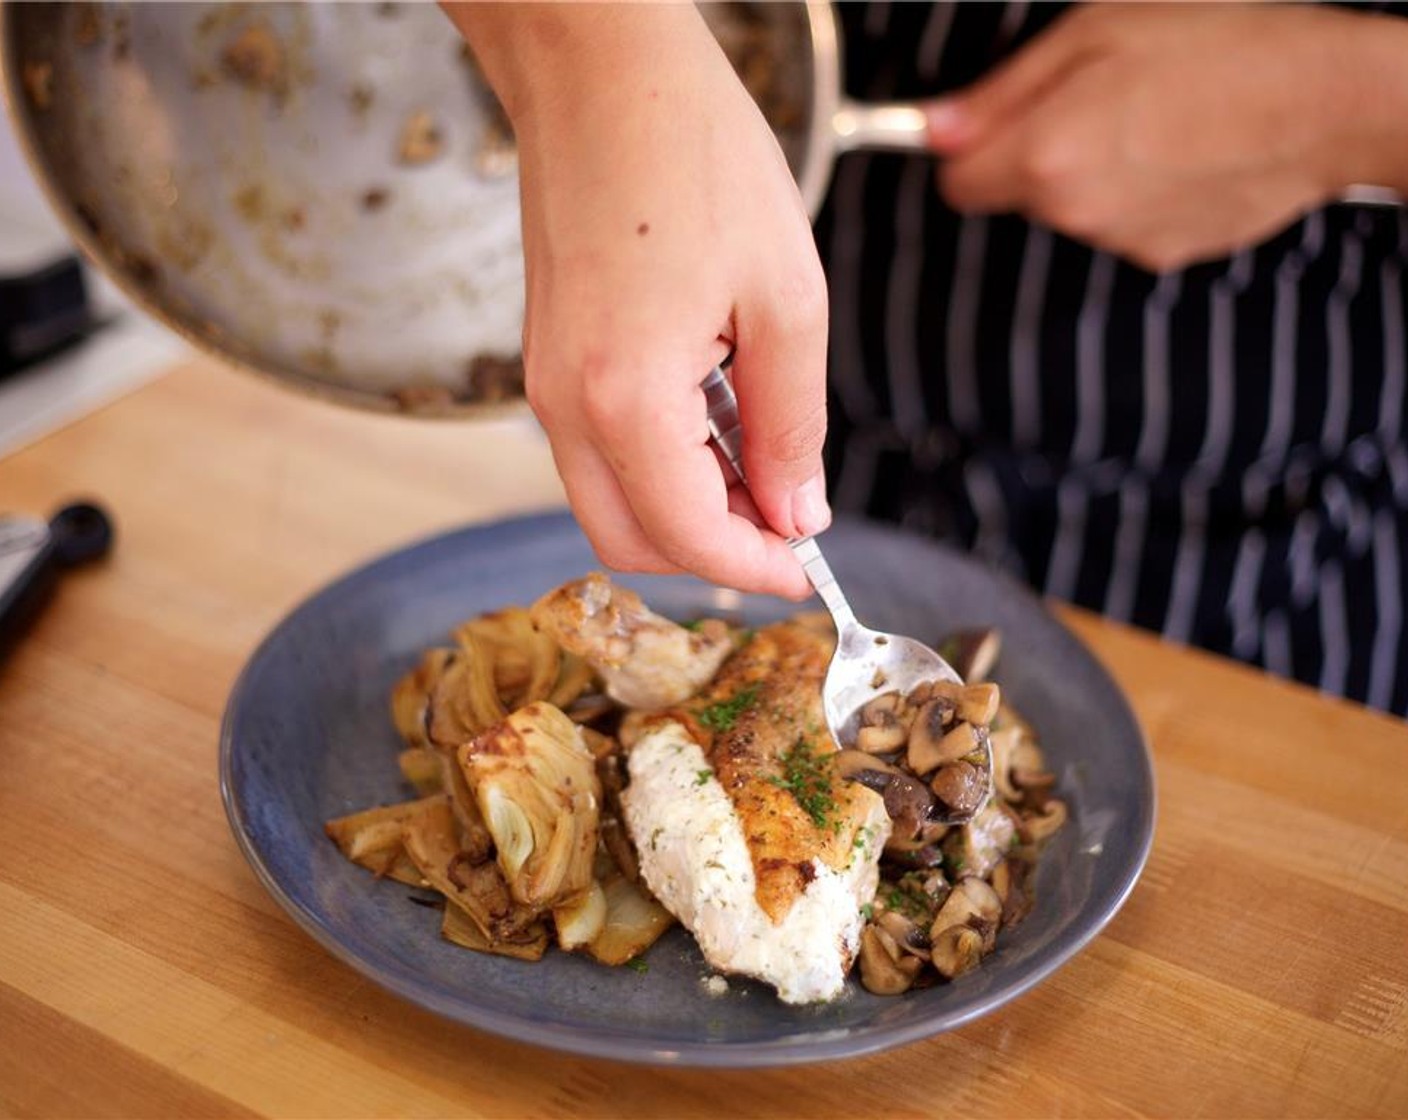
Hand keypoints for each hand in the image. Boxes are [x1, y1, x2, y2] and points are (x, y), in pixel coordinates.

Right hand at [445, 4, 827, 598]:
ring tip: (764, 455)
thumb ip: (792, 423)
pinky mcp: (548, 357)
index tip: (807, 565)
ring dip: (687, 504)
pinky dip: (660, 460)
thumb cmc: (694, 157)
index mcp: (625, 398)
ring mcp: (545, 383)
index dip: (755, 566)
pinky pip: (600, 447)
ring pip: (611, 499)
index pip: (687, 536)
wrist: (601, 70)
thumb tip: (798, 510)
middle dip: (711, 550)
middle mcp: (566, 406)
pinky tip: (720, 413)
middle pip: (630, 540)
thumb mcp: (785, 299)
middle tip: (786, 519)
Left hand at [925, 4, 1395, 271]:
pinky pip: (1123, 224)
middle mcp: (1073, 211)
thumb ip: (1004, 91)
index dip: (969, 151)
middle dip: (1037, 154)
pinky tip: (1183, 152)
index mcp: (1045, 155)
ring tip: (1155, 120)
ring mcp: (1118, 240)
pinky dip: (1139, 194)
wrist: (1327, 104)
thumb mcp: (1097, 32)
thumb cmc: (1221, 48)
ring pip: (1072, 209)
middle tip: (1098, 99)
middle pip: (1017, 194)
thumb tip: (937, 128)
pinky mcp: (1161, 255)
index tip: (989, 127)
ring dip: (1093, 172)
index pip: (956, 184)